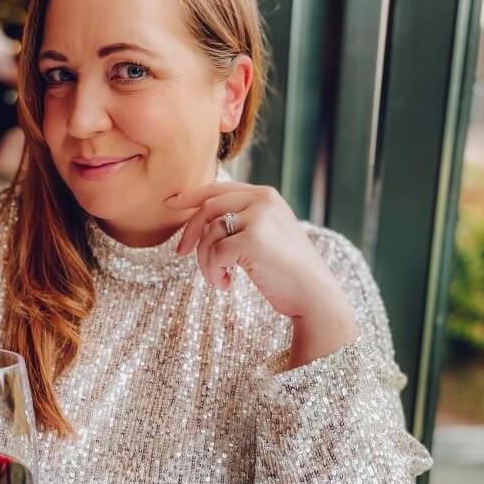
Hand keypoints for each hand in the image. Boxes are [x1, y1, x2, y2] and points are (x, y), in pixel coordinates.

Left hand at [167, 183, 356, 364]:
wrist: (314, 294)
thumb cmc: (287, 271)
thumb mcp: (267, 234)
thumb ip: (241, 220)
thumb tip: (201, 218)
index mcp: (266, 195)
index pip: (218, 189)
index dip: (190, 196)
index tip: (170, 204)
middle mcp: (263, 200)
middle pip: (208, 208)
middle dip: (189, 232)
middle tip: (180, 253)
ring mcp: (258, 218)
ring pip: (209, 234)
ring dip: (205, 262)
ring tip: (219, 279)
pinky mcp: (252, 240)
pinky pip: (214, 254)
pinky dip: (213, 273)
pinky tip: (226, 284)